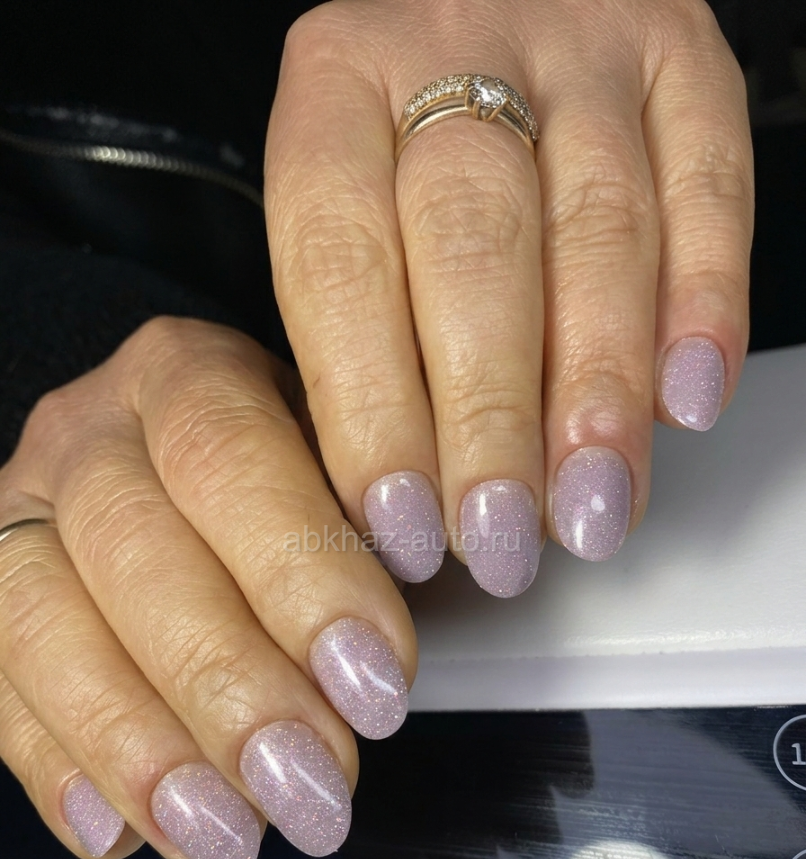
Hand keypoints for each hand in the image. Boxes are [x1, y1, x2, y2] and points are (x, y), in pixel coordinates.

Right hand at [0, 318, 414, 858]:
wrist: (164, 455)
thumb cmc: (276, 474)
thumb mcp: (336, 470)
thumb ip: (361, 542)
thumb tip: (375, 665)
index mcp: (189, 374)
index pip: (232, 458)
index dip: (302, 580)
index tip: (376, 684)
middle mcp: (91, 433)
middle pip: (134, 550)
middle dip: (229, 686)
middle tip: (310, 786)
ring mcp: (22, 512)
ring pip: (42, 624)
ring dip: (141, 748)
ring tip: (228, 832)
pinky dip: (57, 767)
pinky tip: (121, 830)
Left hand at [265, 0, 752, 594]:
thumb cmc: (404, 138)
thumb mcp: (345, 207)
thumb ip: (362, 330)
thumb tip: (408, 500)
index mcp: (337, 88)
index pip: (341, 265)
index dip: (371, 410)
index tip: (402, 522)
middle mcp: (454, 43)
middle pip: (473, 249)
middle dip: (490, 418)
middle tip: (500, 537)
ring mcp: (577, 45)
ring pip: (598, 230)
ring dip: (598, 389)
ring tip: (590, 503)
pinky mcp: (678, 56)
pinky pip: (708, 182)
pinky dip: (703, 305)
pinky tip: (686, 402)